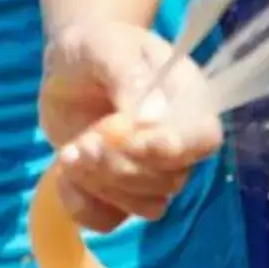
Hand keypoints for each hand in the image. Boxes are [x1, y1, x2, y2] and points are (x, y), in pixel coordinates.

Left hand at [39, 21, 222, 234]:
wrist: (68, 66)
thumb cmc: (96, 47)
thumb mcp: (107, 47)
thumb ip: (128, 76)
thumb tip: (151, 117)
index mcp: (187, 100)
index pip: (203, 137)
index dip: (174, 149)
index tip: (133, 141)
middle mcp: (177, 143)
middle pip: (170, 178)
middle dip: (120, 164)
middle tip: (84, 143)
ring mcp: (149, 172)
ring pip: (146, 205)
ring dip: (103, 184)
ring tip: (70, 153)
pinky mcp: (117, 192)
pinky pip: (109, 220)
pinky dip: (83, 206)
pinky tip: (64, 176)